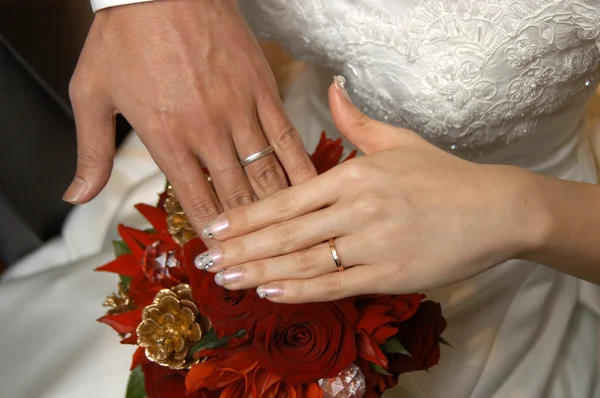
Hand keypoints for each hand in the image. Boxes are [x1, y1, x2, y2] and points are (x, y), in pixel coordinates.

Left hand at [66, 0, 315, 235]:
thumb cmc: (123, 36)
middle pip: (237, 196)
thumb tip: (77, 196)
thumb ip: (91, 152)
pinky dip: (300, 168)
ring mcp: (240, 110)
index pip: (195, 201)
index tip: (224, 257)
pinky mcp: (262, 89)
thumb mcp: (90, 93)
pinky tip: (310, 190)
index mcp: (165, 137)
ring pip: (267, 173)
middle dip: (250, 233)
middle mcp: (207, 130)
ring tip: (291, 236)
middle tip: (262, 258)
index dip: (212, 235)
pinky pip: (287, 137)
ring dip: (280, 210)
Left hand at [192, 77, 543, 302]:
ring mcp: (373, 244)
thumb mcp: (398, 141)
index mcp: (355, 176)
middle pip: (286, 233)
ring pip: (304, 262)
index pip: (287, 200)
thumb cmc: (443, 176)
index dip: (247, 216)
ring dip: (260, 271)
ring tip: (226, 278)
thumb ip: (355, 121)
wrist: (495, 209)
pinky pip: (335, 285)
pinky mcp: (390, 275)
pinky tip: (269, 292)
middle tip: (205, 259)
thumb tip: (332, 86)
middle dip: (241, 248)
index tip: (215, 227)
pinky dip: (300, 291)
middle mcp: (358, 210)